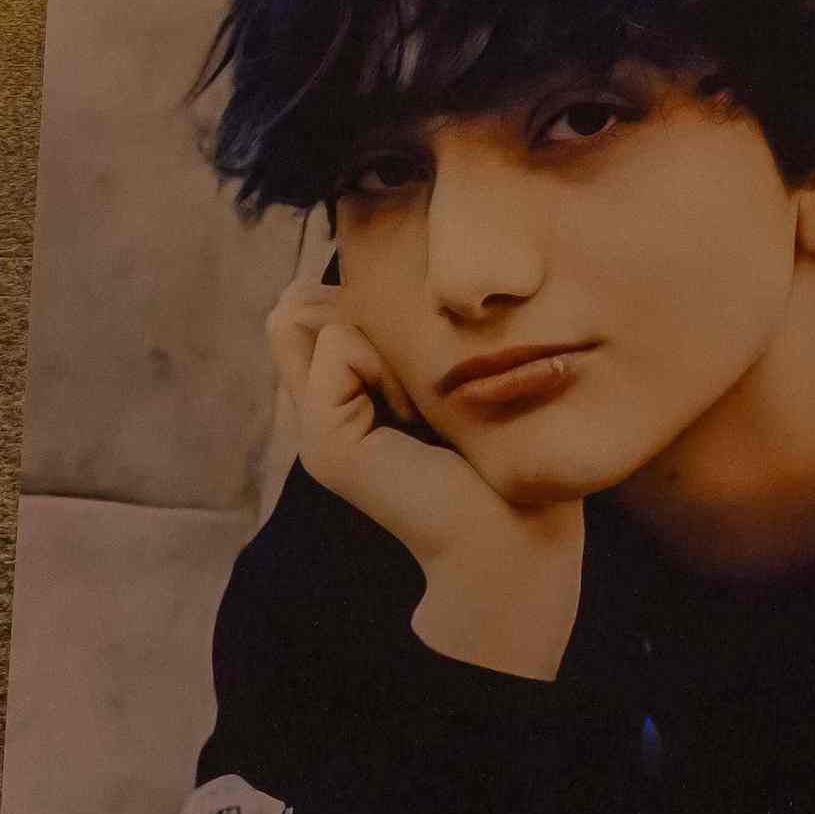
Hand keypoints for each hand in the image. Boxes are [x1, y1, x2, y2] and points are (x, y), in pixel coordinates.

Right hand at [269, 276, 577, 678]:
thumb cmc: (501, 452)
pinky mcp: (326, 442)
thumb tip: (360, 277)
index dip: (357, 298)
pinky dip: (388, 361)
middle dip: (366, 311)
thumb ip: (395, 331)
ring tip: (421, 399)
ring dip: (380, 335)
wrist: (517, 536)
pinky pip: (340, 344)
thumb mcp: (443, 370)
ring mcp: (313, 429)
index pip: (305, 305)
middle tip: (422, 377)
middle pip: (297, 309)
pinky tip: (419, 414)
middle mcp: (316, 411)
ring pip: (314, 317)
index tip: (423, 352)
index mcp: (341, 395)